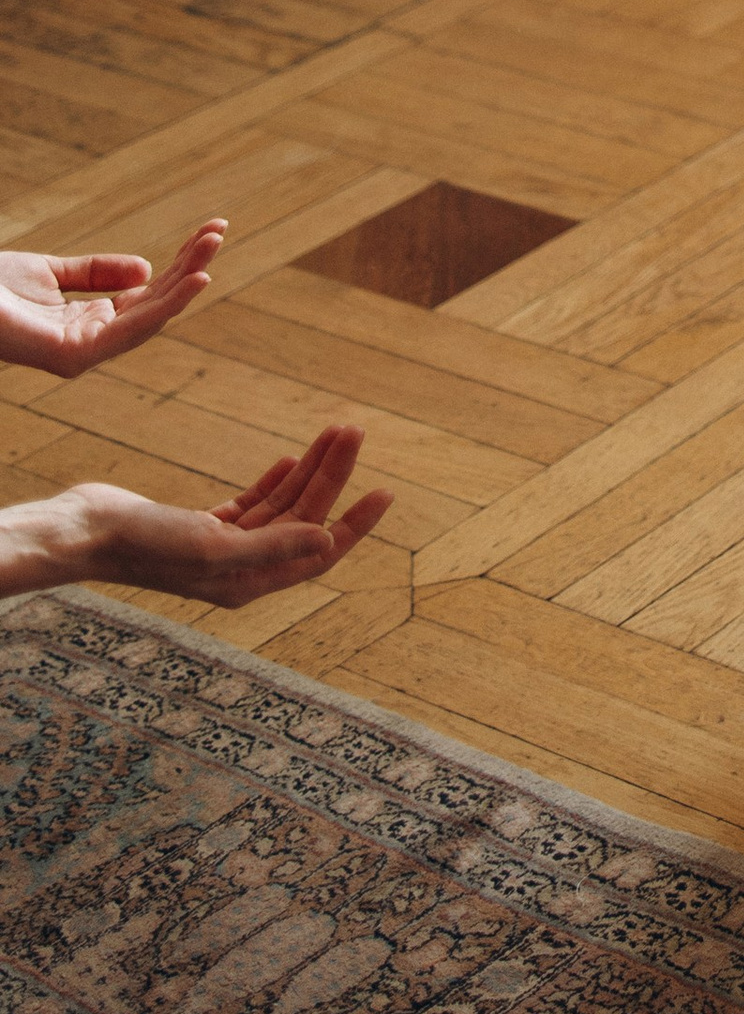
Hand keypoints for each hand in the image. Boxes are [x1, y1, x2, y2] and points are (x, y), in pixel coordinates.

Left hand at [0, 220, 226, 377]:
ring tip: (214, 246)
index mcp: (85, 325)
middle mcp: (88, 343)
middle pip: (154, 305)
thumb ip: (95, 273)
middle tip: (220, 230)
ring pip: (150, 318)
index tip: (208, 231)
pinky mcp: (72, 355)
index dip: (178, 265)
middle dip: (190, 267)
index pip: (145, 298)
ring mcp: (82, 353)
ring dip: (187, 281)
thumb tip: (146, 270)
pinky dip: (167, 305)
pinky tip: (192, 280)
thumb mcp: (47, 272)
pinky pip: (131, 330)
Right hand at [5, 426, 393, 606]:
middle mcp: (242, 568)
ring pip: (282, 505)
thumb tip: (328, 542)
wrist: (86, 531)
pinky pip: (254, 504)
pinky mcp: (204, 526)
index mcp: (250, 582)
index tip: (385, 492)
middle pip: (303, 518)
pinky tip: (292, 458)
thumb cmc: (146, 545)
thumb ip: (274, 546)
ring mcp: (223, 547)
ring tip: (334, 431)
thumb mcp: (215, 546)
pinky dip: (275, 480)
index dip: (355, 524)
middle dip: (333, 476)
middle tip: (354, 431)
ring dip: (308, 468)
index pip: (319, 553)